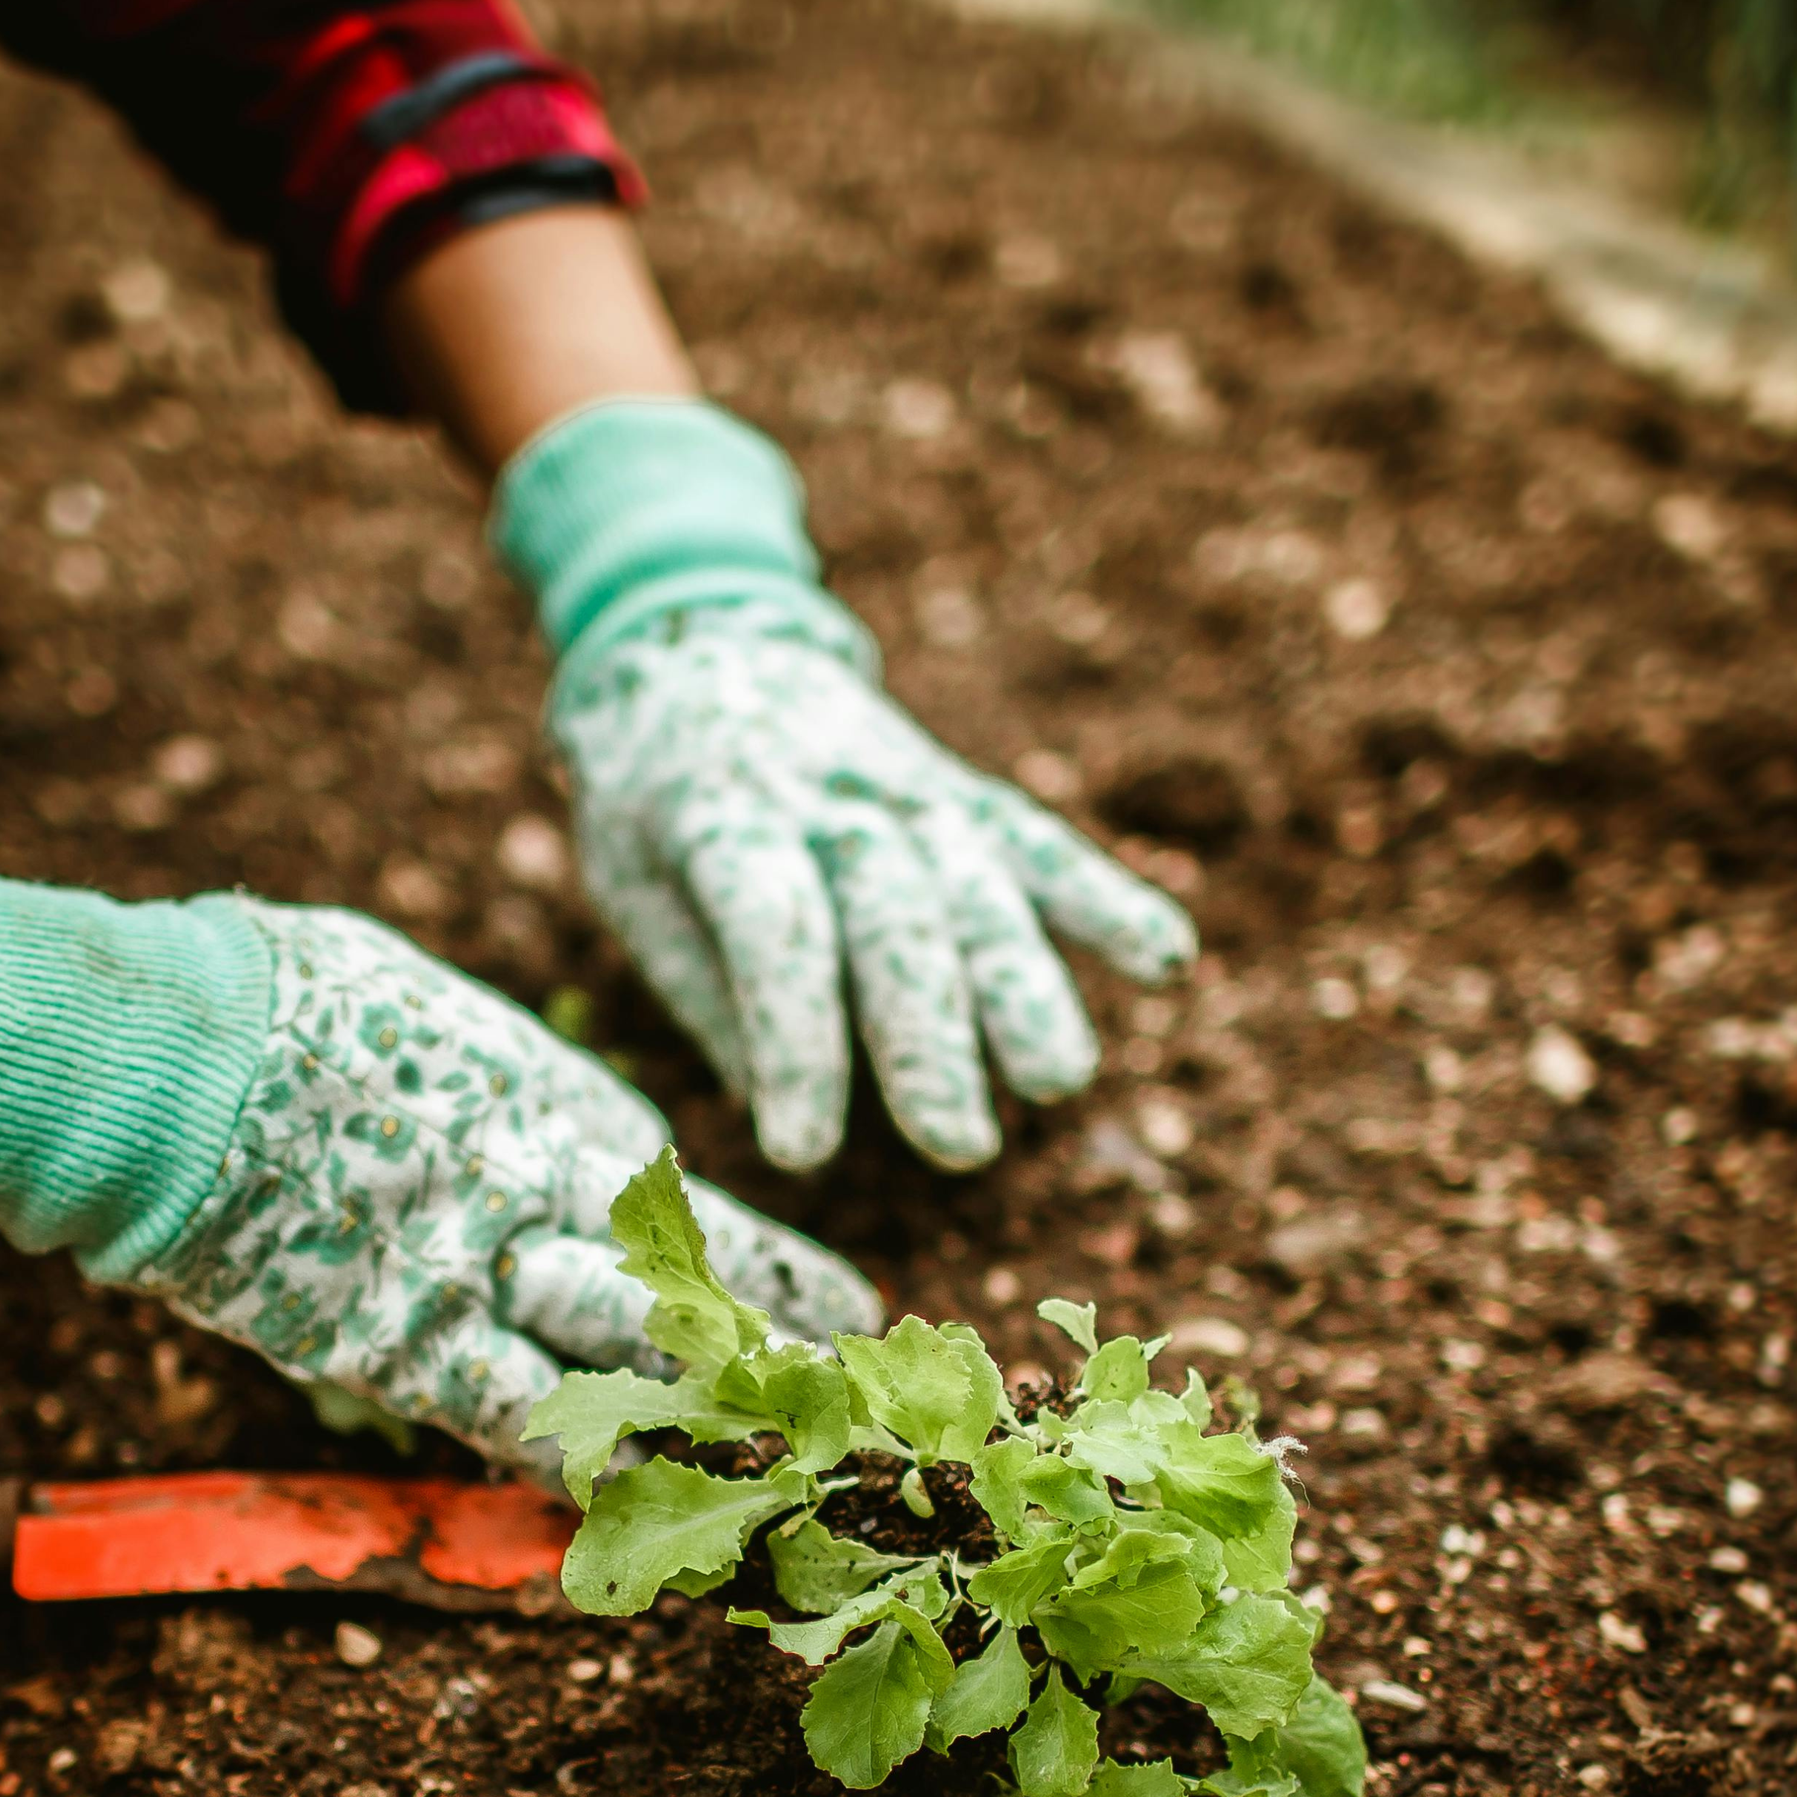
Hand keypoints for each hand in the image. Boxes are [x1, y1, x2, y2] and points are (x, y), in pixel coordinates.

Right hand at [131, 900, 880, 1467]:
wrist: (169, 1058)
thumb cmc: (274, 996)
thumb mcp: (415, 1004)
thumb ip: (477, 1070)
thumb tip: (488, 1087)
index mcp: (552, 1098)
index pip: (673, 1199)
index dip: (742, 1253)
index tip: (811, 1286)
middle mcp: (546, 1192)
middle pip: (689, 1283)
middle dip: (774, 1334)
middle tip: (849, 1375)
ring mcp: (484, 1277)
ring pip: (632, 1361)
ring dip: (707, 1414)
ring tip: (781, 1454)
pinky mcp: (405, 1350)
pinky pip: (518, 1421)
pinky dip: (575, 1466)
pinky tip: (632, 1503)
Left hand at [488, 401, 1196, 1174]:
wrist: (696, 645)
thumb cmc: (652, 803)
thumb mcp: (629, 883)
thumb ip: (705, 986)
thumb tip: (778, 1103)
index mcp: (719, 817)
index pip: (771, 929)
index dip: (793, 1041)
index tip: (803, 1151)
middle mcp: (826, 796)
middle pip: (894, 916)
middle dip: (930, 1034)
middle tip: (957, 1146)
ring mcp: (907, 788)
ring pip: (978, 886)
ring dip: (1024, 985)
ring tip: (1057, 1081)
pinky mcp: (961, 793)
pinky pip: (1039, 845)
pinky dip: (1105, 896)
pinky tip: (1167, 960)